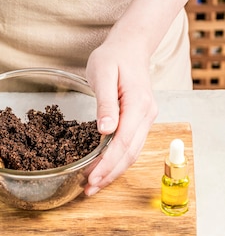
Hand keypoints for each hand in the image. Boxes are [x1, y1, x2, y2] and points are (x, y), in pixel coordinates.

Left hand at [84, 35, 157, 195]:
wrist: (130, 46)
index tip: (91, 178)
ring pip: (132, 154)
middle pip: (129, 154)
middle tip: (88, 190)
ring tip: (93, 186)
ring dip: (113, 172)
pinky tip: (103, 170)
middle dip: (109, 175)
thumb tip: (105, 130)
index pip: (123, 143)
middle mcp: (146, 116)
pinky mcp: (140, 122)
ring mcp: (146, 120)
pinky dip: (117, 162)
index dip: (107, 164)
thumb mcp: (103, 73)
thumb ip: (105, 103)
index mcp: (138, 105)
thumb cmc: (113, 56)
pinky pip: (130, 147)